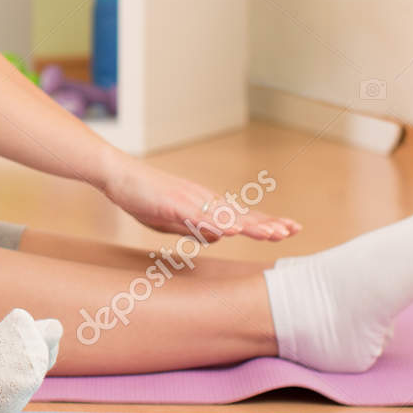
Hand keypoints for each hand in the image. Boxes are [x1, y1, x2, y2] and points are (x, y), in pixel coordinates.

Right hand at [99, 157, 300, 241]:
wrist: (118, 175)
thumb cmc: (142, 197)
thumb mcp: (172, 221)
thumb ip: (196, 229)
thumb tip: (219, 237)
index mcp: (204, 205)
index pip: (241, 216)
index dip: (265, 223)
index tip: (289, 229)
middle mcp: (203, 200)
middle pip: (241, 214)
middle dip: (268, 223)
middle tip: (294, 230)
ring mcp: (189, 201)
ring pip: (225, 216)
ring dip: (250, 225)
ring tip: (273, 233)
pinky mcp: (173, 204)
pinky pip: (198, 216)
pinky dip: (216, 224)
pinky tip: (231, 231)